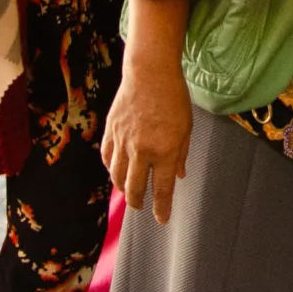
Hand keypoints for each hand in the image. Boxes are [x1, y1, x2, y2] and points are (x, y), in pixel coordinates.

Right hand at [102, 21, 193, 223]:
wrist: (149, 72)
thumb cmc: (173, 98)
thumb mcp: (186, 128)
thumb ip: (180, 155)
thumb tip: (179, 176)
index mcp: (164, 151)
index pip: (162, 190)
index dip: (162, 208)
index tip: (162, 219)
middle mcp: (141, 151)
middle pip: (135, 189)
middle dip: (138, 203)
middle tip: (141, 206)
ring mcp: (123, 142)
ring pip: (118, 177)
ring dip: (124, 188)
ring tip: (129, 191)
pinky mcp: (110, 132)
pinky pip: (107, 159)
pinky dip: (111, 169)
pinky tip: (117, 170)